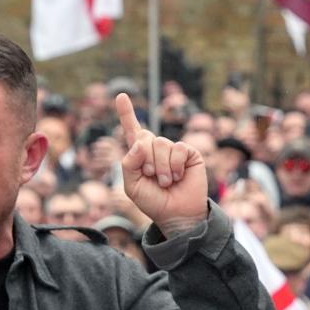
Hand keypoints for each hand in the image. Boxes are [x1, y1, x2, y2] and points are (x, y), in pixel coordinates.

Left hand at [118, 93, 207, 236]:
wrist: (176, 214)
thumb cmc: (153, 202)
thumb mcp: (132, 186)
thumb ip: (129, 164)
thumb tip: (140, 142)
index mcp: (140, 155)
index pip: (132, 130)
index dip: (126, 113)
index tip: (120, 95)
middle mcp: (156, 149)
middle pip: (145, 138)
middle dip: (147, 161)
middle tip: (153, 178)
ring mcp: (173, 150)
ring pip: (162, 144)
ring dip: (162, 167)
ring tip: (166, 182)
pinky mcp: (189, 153)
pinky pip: (179, 149)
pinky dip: (176, 165)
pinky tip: (179, 177)